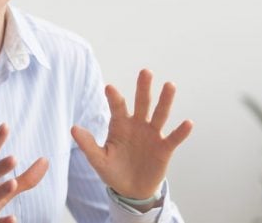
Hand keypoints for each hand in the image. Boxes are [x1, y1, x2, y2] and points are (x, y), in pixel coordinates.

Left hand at [71, 69, 192, 200]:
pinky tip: (188, 122)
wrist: (131, 190)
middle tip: (145, 72)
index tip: (109, 88)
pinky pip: (174, 138)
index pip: (117, 107)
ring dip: (165, 101)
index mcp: (120, 124)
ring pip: (160, 114)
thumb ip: (88, 144)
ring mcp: (152, 135)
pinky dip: (181, 131)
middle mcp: (137, 125)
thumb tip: (73, 128)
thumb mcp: (98, 159)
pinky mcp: (164, 148)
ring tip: (169, 85)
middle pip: (142, 103)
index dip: (114, 98)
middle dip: (143, 88)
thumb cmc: (113, 171)